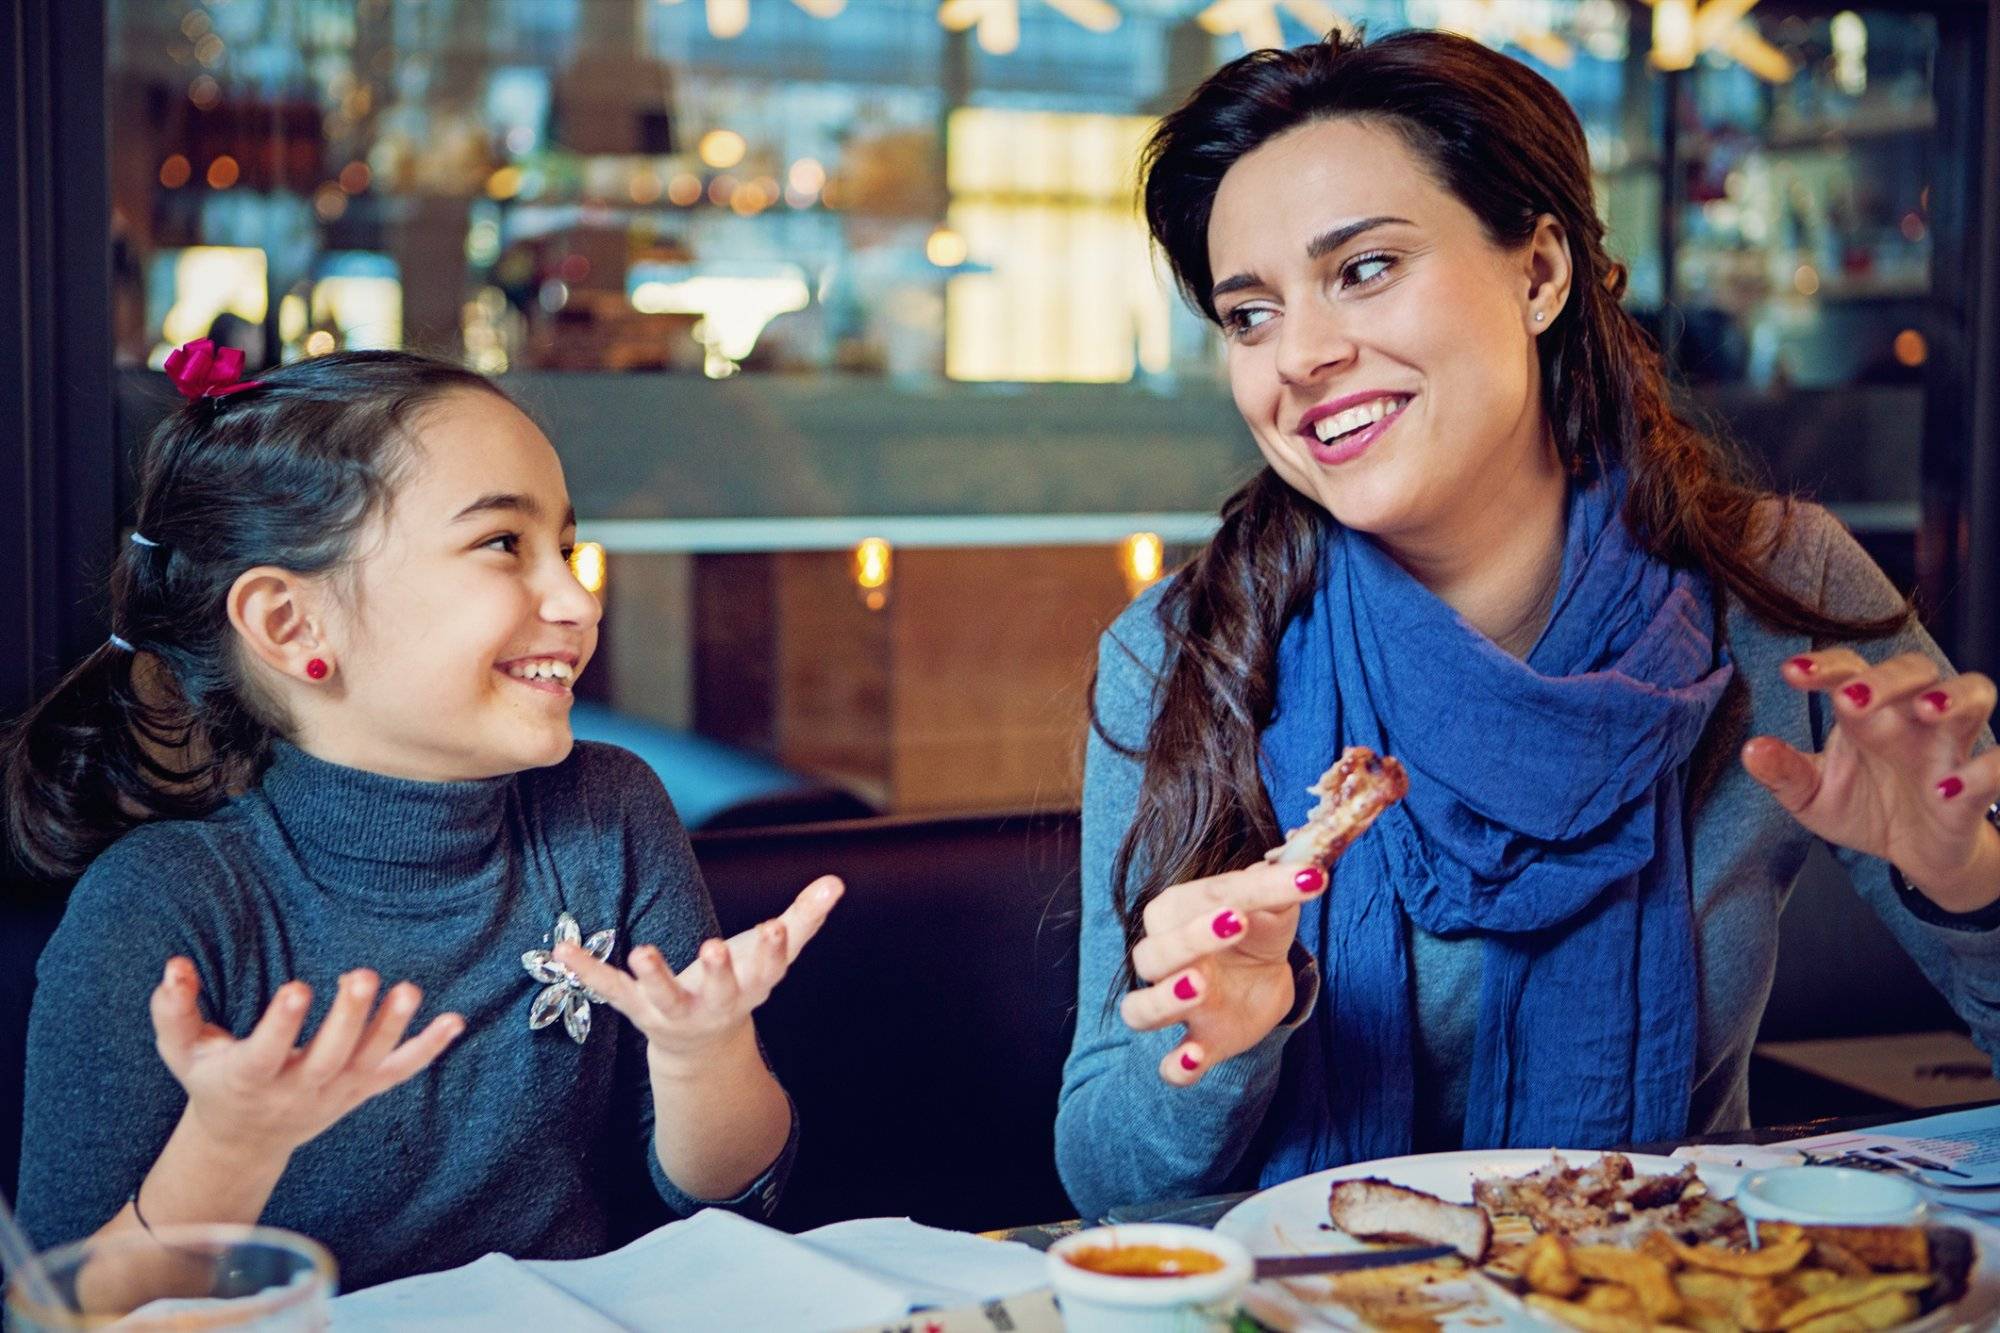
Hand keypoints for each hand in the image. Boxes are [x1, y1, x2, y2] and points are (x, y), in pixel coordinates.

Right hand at [150, 957, 463, 1160]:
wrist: (247, 1137)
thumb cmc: (213, 1080)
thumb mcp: (183, 1051)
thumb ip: (174, 1011)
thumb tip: (174, 966)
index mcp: (249, 1079)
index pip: (264, 1054)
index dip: (281, 1025)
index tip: (298, 988)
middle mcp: (297, 1090)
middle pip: (328, 1058)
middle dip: (347, 1020)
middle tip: (361, 975)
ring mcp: (336, 1093)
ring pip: (370, 1064)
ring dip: (392, 1028)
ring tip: (410, 991)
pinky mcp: (362, 1090)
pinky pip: (400, 1072)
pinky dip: (428, 1049)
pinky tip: (455, 1021)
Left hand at [556, 876, 842, 1073]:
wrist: (701, 1047)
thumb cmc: (741, 984)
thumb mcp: (774, 954)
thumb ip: (804, 918)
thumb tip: (836, 882)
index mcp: (752, 988)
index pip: (767, 970)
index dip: (770, 952)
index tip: (773, 930)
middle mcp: (714, 1006)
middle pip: (719, 991)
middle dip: (717, 973)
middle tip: (713, 949)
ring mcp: (673, 1011)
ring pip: (663, 998)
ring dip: (653, 976)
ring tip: (641, 951)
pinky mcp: (637, 1009)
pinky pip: (609, 991)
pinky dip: (586, 971)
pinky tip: (560, 950)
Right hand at [1120, 859, 1328, 1086]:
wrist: (1262, 978)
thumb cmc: (1255, 930)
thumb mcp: (1273, 905)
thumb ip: (1283, 886)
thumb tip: (1308, 865)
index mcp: (1176, 913)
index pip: (1202, 896)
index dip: (1249, 888)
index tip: (1302, 879)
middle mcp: (1165, 961)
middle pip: (1155, 952)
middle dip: (1190, 938)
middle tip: (1234, 922)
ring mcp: (1178, 1008)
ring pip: (1141, 1008)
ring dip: (1166, 998)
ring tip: (1198, 986)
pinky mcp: (1198, 1047)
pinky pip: (1169, 1065)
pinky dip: (1176, 1066)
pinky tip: (1192, 1058)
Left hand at [1743, 650, 1999, 910]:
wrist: (1915, 855)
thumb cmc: (1865, 808)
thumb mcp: (1813, 795)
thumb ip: (1784, 773)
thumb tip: (1752, 750)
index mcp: (1867, 713)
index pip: (1851, 670)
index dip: (1825, 665)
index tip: (1791, 672)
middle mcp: (1912, 719)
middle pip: (1915, 670)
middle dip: (1887, 678)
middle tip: (1851, 697)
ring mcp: (1950, 747)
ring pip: (1975, 693)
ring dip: (1954, 696)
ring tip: (1927, 710)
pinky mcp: (1977, 788)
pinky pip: (1998, 766)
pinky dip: (1983, 771)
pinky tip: (1948, 789)